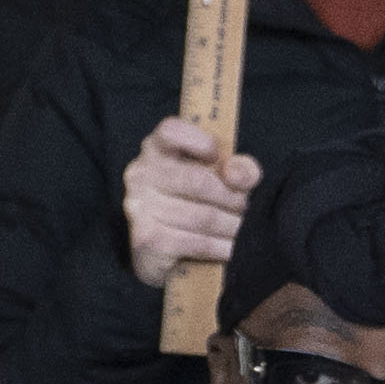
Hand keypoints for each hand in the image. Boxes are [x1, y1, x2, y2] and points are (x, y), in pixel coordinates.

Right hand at [123, 113, 256, 291]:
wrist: (165, 252)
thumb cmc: (195, 203)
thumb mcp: (222, 178)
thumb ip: (239, 169)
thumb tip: (238, 175)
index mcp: (156, 149)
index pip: (170, 131)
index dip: (199, 141)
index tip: (217, 156)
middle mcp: (140, 174)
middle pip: (197, 181)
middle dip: (231, 198)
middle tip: (245, 208)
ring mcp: (139, 207)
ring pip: (201, 216)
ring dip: (231, 226)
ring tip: (241, 231)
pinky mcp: (146, 240)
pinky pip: (195, 243)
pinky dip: (221, 247)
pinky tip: (230, 249)